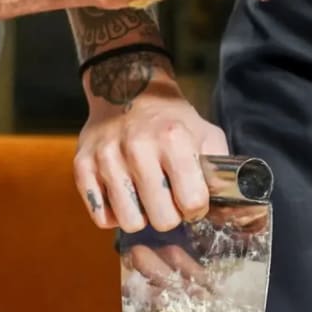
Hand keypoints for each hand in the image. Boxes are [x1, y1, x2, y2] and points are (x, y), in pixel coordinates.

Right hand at [74, 62, 227, 233]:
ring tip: (145, 200)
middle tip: (168, 202)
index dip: (196, 209)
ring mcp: (106, 157)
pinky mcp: (82, 166)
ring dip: (141, 217)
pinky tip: (122, 197)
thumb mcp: (205, 133)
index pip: (193, 202)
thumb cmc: (170, 119)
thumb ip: (218, 170)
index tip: (192, 201)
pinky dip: (113, 214)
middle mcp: (138, 147)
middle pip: (162, 219)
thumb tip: (229, 211)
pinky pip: (101, 217)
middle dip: (170, 217)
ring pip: (129, 222)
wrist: (125, 89)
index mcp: (173, 138)